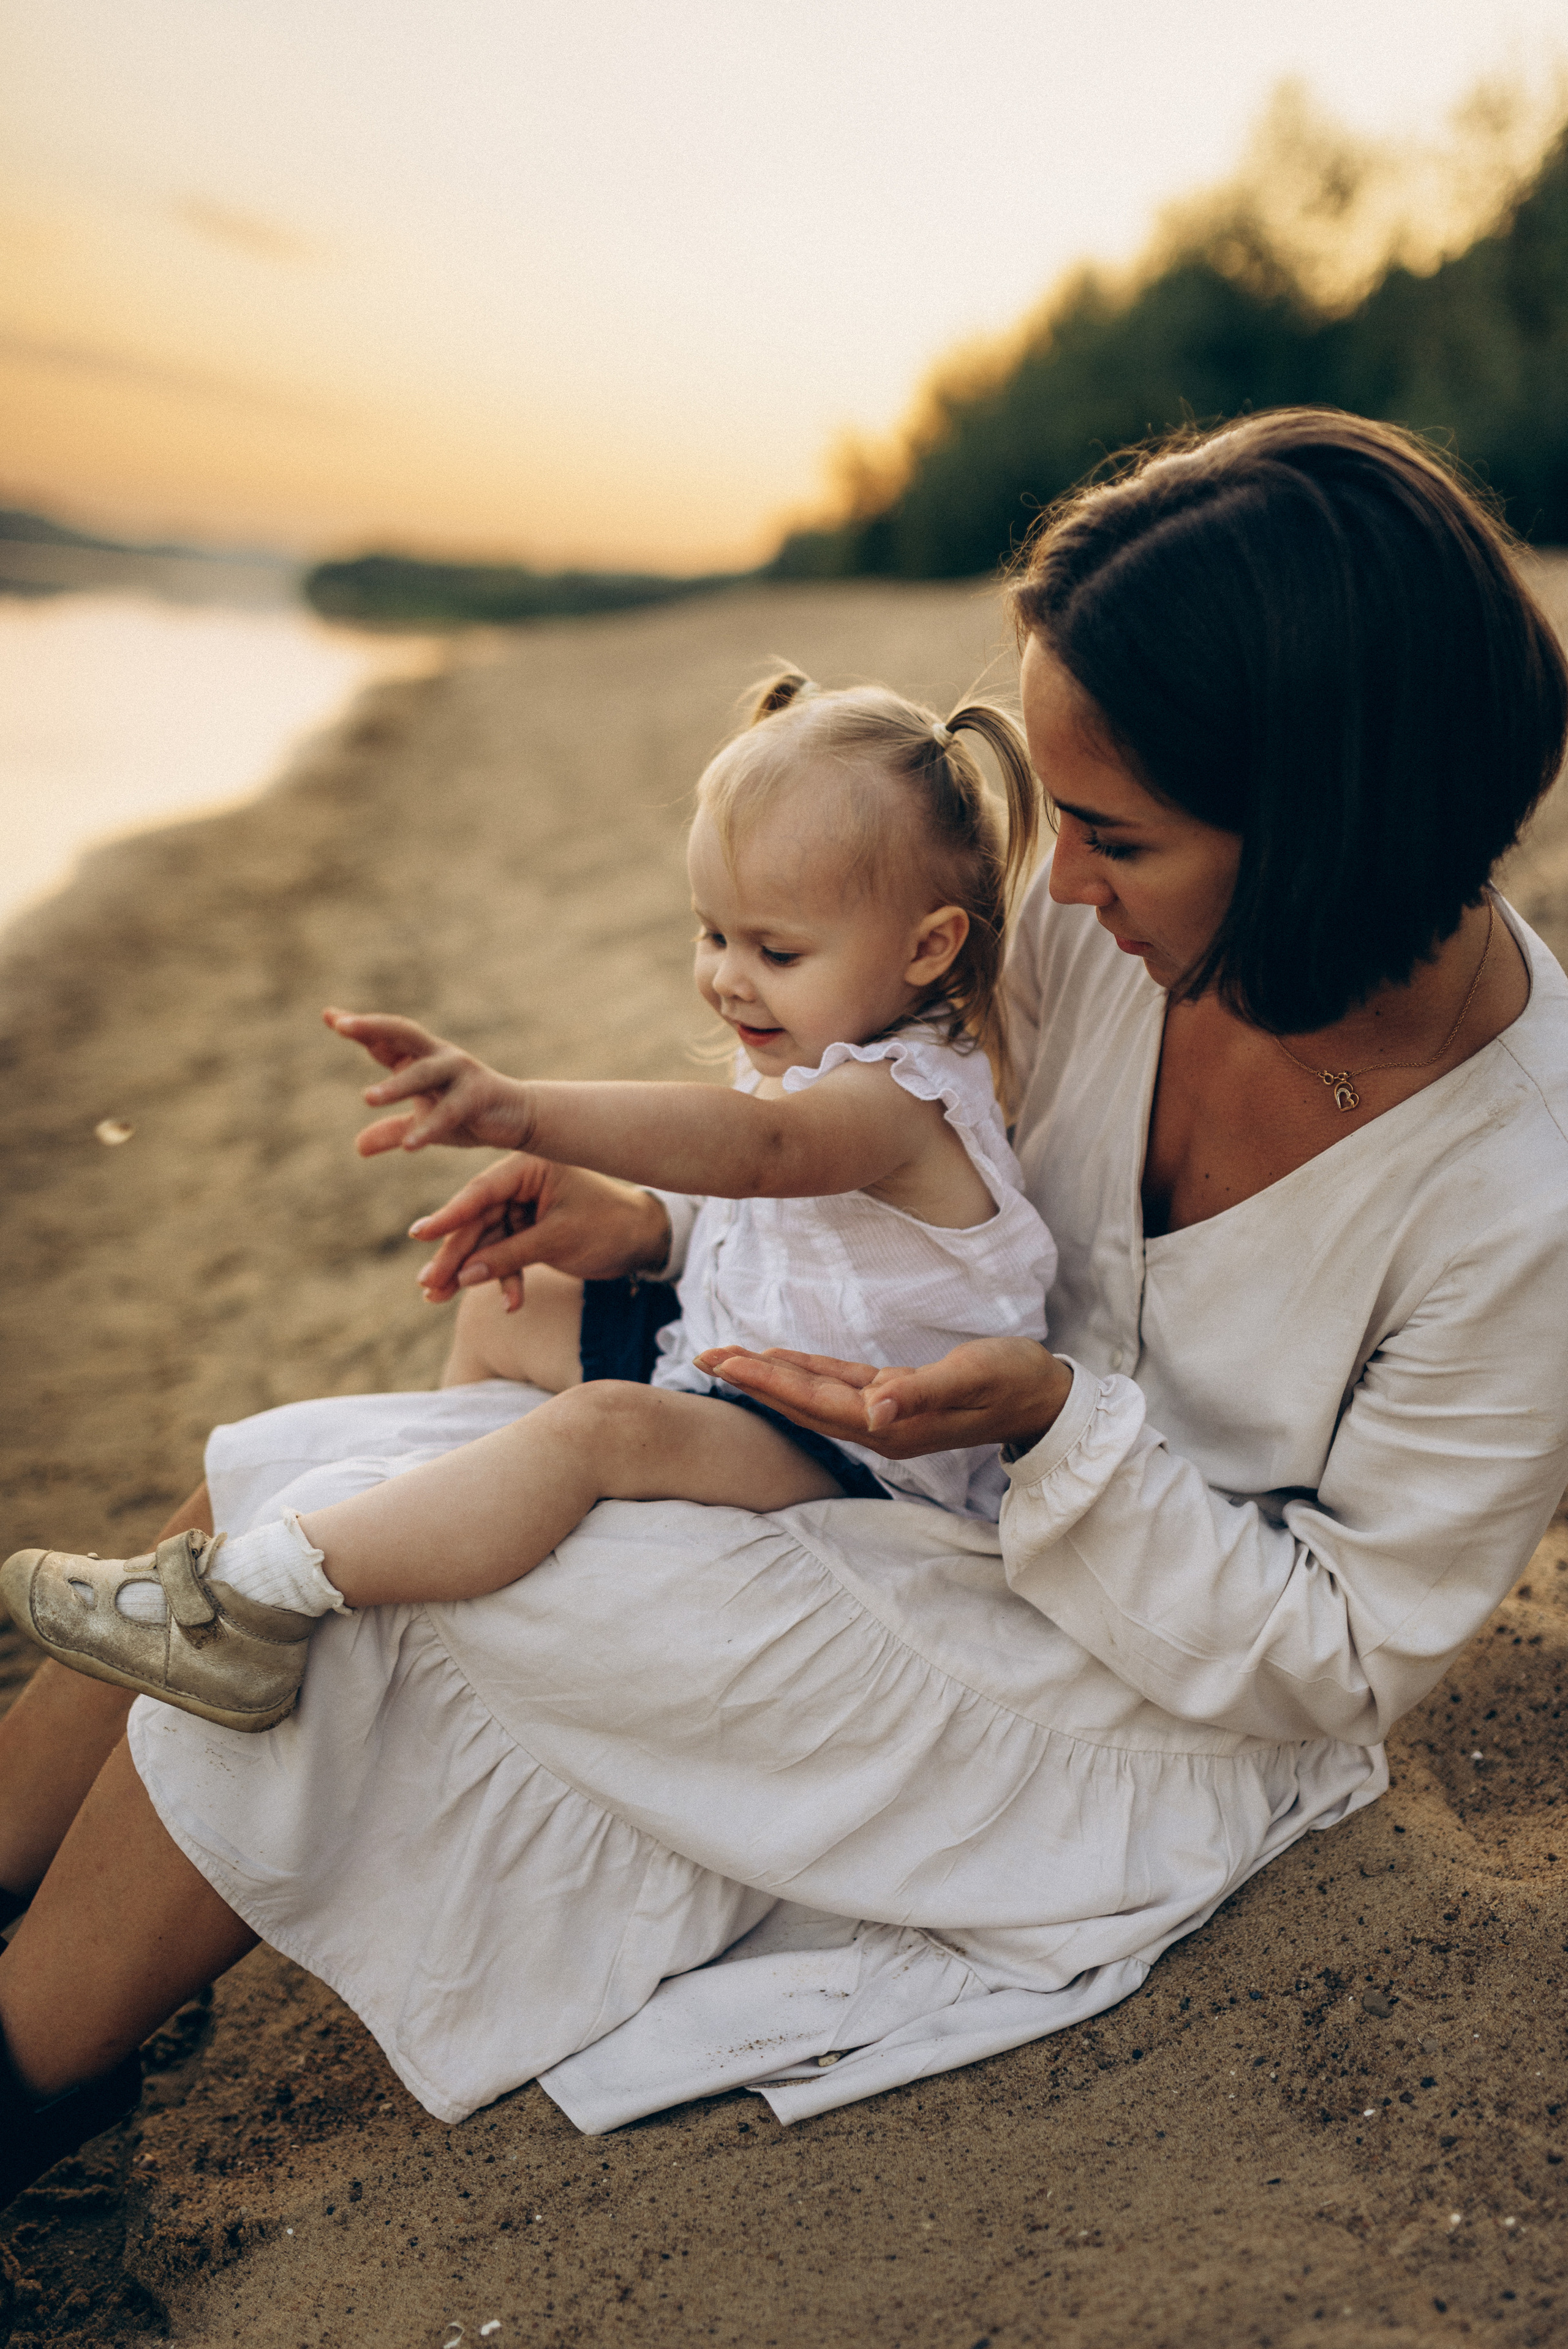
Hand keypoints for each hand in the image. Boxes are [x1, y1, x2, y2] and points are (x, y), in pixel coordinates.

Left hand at [323, 1008, 534, 1154]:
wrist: (517, 1120)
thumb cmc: (467, 1115)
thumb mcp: (423, 1123)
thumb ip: (391, 1131)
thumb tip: (358, 1147)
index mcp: (420, 1058)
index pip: (384, 1039)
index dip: (359, 1028)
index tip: (328, 1016)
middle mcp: (438, 1057)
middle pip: (402, 1033)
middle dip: (373, 1027)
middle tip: (343, 1026)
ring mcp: (460, 1073)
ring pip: (424, 1072)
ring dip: (396, 1085)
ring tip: (367, 1099)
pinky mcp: (479, 1095)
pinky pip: (451, 1111)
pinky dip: (430, 1127)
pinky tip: (409, 1145)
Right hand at [409, 1153, 672, 1308]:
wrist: (643, 1241)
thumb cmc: (608, 1227)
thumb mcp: (558, 1240)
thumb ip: (510, 1255)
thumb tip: (465, 1276)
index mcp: (528, 1168)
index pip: (481, 1192)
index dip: (449, 1216)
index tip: (418, 1235)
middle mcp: (520, 1183)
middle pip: (476, 1220)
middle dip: (454, 1255)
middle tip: (428, 1284)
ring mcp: (522, 1207)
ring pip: (485, 1241)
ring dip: (469, 1272)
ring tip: (438, 1299)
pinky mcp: (528, 1229)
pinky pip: (505, 1254)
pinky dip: (504, 1278)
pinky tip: (509, 1303)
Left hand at [692, 1337, 1073, 1460]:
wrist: (1045, 1397)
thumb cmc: (1014, 1380)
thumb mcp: (972, 1377)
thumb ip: (920, 1394)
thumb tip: (872, 1412)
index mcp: (890, 1424)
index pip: (814, 1400)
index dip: (767, 1381)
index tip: (723, 1362)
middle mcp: (878, 1425)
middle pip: (801, 1401)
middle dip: (750, 1380)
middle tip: (700, 1357)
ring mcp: (883, 1413)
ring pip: (812, 1394)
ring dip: (768, 1377)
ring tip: (724, 1358)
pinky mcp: (893, 1395)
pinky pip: (836, 1384)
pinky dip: (803, 1371)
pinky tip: (779, 1360)